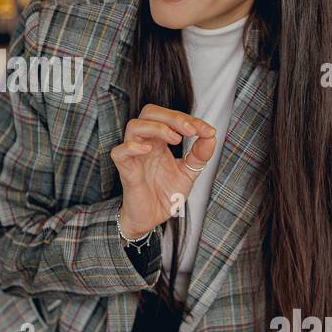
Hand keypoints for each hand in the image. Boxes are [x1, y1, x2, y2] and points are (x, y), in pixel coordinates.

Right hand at [109, 104, 215, 238]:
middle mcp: (146, 143)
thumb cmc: (164, 194)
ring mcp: (134, 156)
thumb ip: (200, 155)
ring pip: (134, 126)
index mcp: (160, 141)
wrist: (152, 218)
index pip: (170, 117)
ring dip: (157, 127)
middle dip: (172, 117)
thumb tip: (211, 136)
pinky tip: (148, 149)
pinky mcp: (126, 171)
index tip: (207, 131)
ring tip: (175, 139)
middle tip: (190, 130)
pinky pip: (119, 152)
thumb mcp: (188, 173)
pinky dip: (132, 147)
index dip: (190, 120)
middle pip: (149, 113)